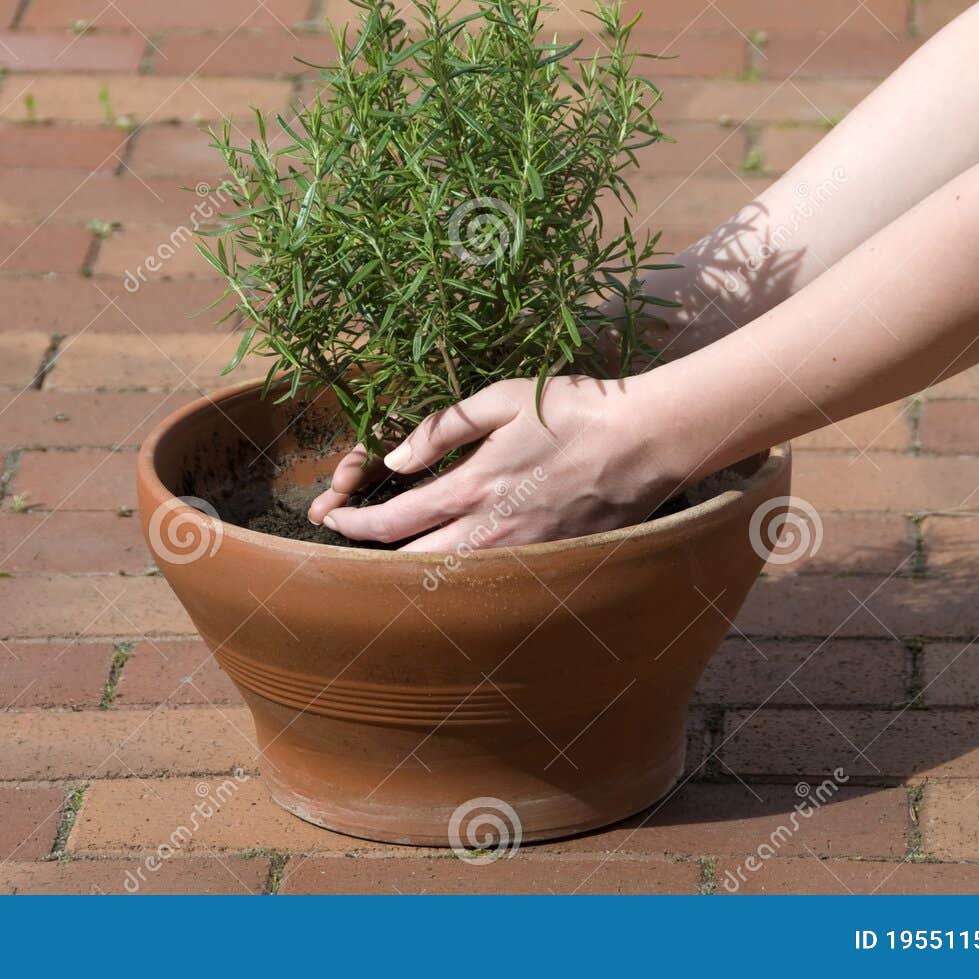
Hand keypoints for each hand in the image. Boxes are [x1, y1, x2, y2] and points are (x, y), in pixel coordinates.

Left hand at [306, 373, 688, 551]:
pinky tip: (445, 563)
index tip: (332, 519)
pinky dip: (456, 574)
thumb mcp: (503, 400)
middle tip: (346, 543)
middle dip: (370, 555)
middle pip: (411, 560)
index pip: (394, 521)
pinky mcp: (547, 562)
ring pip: (446, 578)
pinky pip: (488, 579)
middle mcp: (490, 531)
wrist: (646, 442)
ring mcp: (520, 553)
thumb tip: (397, 454)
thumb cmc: (575, 411)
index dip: (354, 525)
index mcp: (473, 488)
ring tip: (384, 557)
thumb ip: (444, 428)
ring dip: (409, 569)